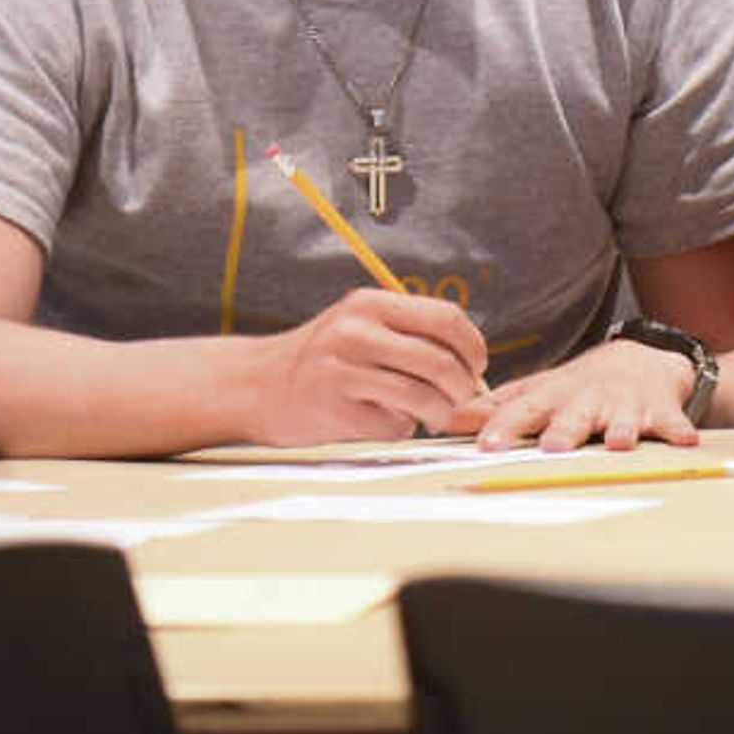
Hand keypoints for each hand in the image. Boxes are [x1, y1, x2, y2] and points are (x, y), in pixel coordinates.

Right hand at [248, 286, 489, 443]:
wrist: (254, 385)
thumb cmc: (318, 359)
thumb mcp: (357, 326)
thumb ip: (406, 333)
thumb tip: (471, 360)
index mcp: (369, 304)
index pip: (445, 318)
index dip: (473, 346)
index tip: (479, 367)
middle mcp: (356, 331)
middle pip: (440, 361)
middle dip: (464, 388)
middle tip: (463, 401)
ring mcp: (343, 370)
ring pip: (422, 396)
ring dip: (440, 414)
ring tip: (434, 418)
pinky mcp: (335, 409)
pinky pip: (393, 425)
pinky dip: (402, 429)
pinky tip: (388, 422)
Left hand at [476, 335, 703, 454]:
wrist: (642, 359)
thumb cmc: (581, 386)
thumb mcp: (540, 390)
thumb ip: (499, 407)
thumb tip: (448, 419)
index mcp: (556, 397)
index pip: (525, 411)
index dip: (505, 426)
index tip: (485, 444)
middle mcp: (589, 399)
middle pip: (574, 415)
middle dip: (564, 430)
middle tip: (552, 448)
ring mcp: (626, 405)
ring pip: (622, 418)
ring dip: (620, 429)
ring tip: (618, 441)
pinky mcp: (662, 410)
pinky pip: (672, 422)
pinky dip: (679, 430)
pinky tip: (686, 441)